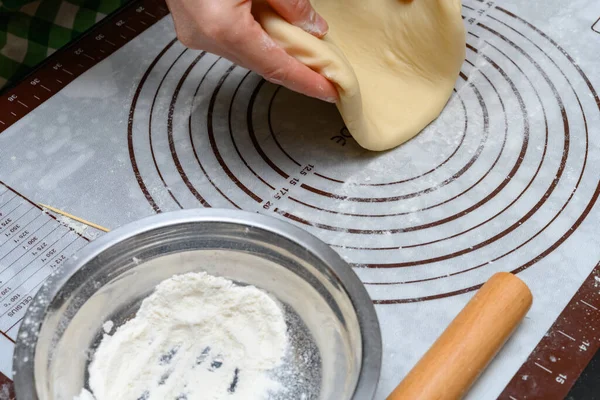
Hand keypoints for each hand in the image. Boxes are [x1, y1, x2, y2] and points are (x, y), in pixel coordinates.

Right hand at [165, 0, 338, 102]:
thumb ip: (291, 2)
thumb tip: (313, 28)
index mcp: (223, 27)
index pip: (275, 66)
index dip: (306, 82)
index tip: (329, 92)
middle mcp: (205, 37)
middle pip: (259, 63)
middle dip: (294, 68)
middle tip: (325, 72)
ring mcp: (195, 33)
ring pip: (245, 52)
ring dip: (274, 52)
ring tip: (305, 51)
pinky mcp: (192, 25)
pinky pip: (232, 40)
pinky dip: (256, 39)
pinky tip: (274, 33)